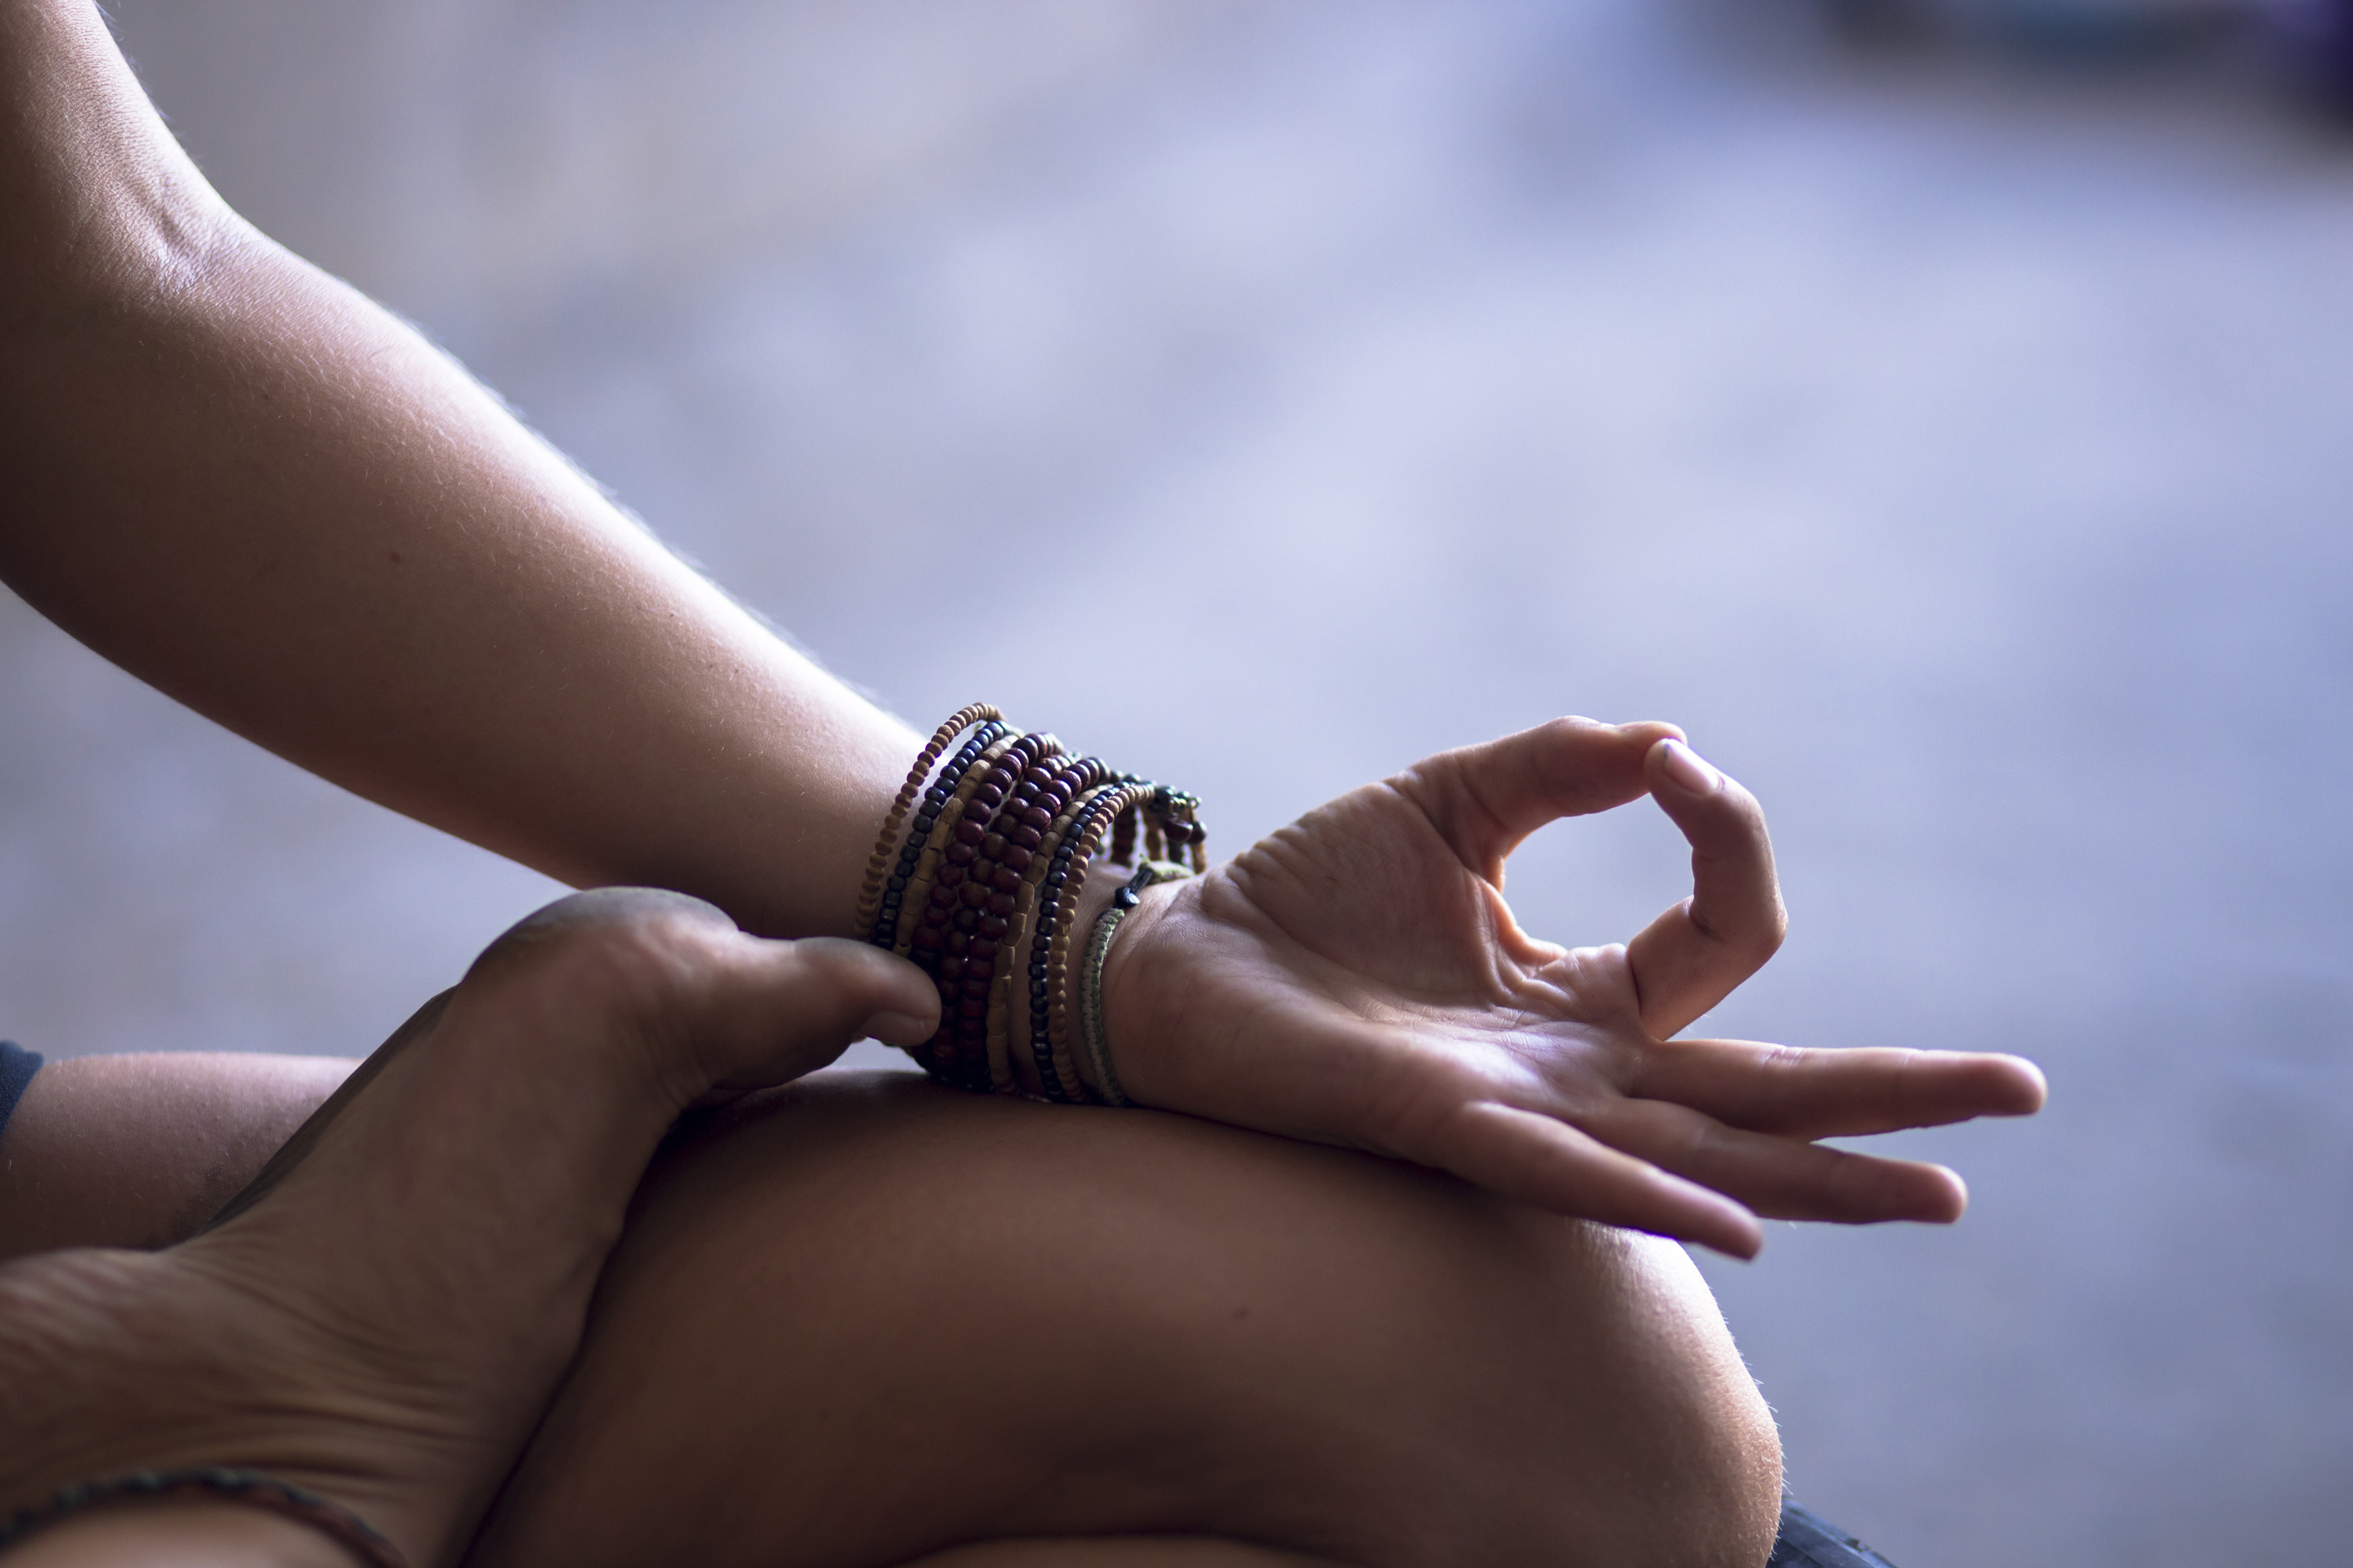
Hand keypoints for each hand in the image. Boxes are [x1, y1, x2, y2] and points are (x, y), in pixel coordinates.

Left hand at [1103, 719, 2046, 1257]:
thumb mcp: (1449, 801)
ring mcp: (1527, 1111)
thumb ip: (1557, 766)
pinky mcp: (1452, 1129)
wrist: (1181, 961)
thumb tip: (1669, 740)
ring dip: (1826, 1171)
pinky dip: (1658, 1194)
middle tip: (2023, 1093)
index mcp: (1581, 998)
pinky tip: (1744, 1224)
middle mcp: (1575, 1071)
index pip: (1725, 940)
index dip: (1731, 836)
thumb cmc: (1305, 898)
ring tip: (1944, 1190)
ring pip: (1705, 1148)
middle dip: (1895, 1092)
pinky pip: (1572, 1173)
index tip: (1675, 765)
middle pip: (1768, 1089)